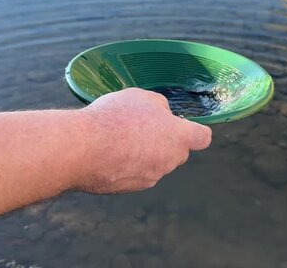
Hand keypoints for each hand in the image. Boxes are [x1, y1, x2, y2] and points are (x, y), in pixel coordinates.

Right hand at [76, 88, 211, 193]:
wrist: (84, 148)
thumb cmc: (116, 118)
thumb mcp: (142, 97)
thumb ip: (159, 106)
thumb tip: (163, 115)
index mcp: (178, 138)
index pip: (202, 138)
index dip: (196, 131)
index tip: (185, 127)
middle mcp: (169, 161)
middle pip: (176, 152)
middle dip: (164, 141)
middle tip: (140, 126)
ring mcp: (149, 178)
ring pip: (153, 163)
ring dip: (142, 153)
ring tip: (117, 137)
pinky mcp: (129, 189)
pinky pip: (133, 174)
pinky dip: (125, 165)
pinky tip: (107, 152)